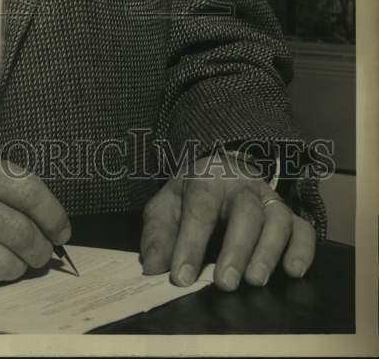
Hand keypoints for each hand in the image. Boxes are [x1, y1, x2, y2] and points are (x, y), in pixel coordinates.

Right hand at [0, 145, 70, 283]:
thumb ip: (9, 188)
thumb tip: (54, 225)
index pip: (27, 191)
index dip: (53, 215)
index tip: (62, 231)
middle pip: (20, 232)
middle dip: (41, 248)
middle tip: (44, 252)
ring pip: (5, 263)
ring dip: (21, 267)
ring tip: (20, 260)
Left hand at [140, 154, 315, 290]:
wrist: (221, 174)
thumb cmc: (191, 197)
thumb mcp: (166, 207)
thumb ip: (158, 235)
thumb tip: (154, 267)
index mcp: (207, 178)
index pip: (200, 208)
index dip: (190, 243)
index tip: (181, 277)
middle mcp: (243, 185)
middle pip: (245, 212)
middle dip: (235, 249)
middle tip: (224, 283)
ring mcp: (269, 198)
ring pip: (278, 219)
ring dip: (268, 251)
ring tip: (255, 280)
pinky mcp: (290, 215)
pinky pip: (303, 229)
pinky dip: (303, 250)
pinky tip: (294, 271)